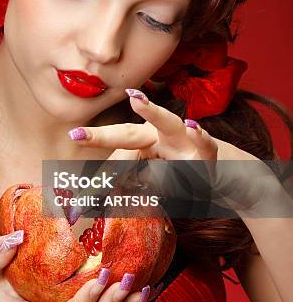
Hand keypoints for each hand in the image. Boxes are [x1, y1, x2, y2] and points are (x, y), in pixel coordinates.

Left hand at [67, 89, 289, 216]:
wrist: (226, 178)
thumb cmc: (184, 176)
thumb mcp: (154, 184)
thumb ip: (129, 187)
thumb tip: (94, 200)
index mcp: (142, 144)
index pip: (115, 158)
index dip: (97, 177)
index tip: (76, 197)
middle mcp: (159, 137)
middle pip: (128, 133)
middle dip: (102, 136)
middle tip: (76, 136)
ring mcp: (184, 141)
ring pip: (168, 124)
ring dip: (153, 112)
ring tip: (136, 101)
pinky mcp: (208, 151)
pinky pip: (205, 143)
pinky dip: (200, 135)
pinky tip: (193, 126)